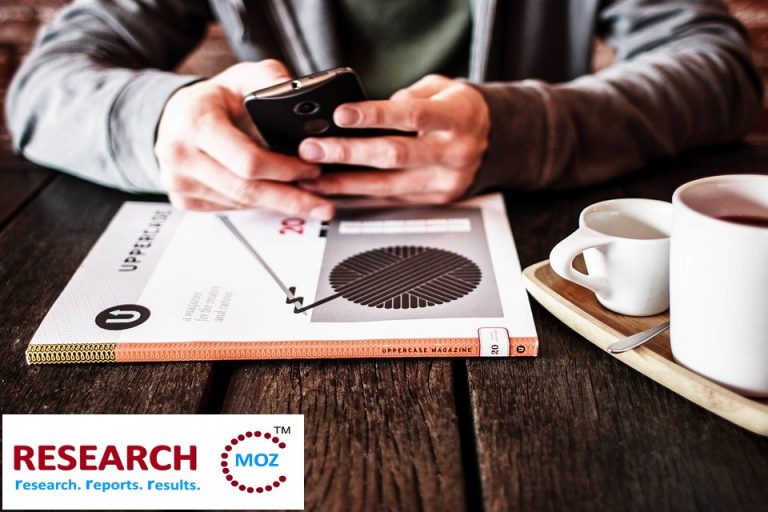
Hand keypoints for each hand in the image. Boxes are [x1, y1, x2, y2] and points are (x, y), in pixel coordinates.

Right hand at [155, 60, 334, 218]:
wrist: (175, 116)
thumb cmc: (212, 99)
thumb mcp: (240, 77)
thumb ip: (269, 78)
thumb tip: (295, 89)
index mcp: (195, 123)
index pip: (248, 160)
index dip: (284, 170)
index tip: (312, 170)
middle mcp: (181, 155)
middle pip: (246, 190)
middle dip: (289, 199)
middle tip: (322, 205)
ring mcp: (179, 181)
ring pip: (239, 203)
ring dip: (276, 204)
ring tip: (307, 202)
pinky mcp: (182, 199)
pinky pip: (228, 208)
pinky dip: (256, 205)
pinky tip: (276, 199)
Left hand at [297, 74, 489, 203]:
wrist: (498, 141)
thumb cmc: (461, 110)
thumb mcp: (442, 88)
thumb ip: (408, 96)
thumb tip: (364, 112)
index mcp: (457, 118)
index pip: (411, 115)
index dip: (374, 115)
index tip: (341, 114)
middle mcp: (453, 152)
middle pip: (394, 156)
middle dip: (347, 153)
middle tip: (313, 149)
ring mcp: (445, 181)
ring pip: (388, 186)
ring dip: (345, 183)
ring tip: (313, 177)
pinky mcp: (436, 200)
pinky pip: (392, 200)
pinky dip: (361, 196)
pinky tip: (336, 192)